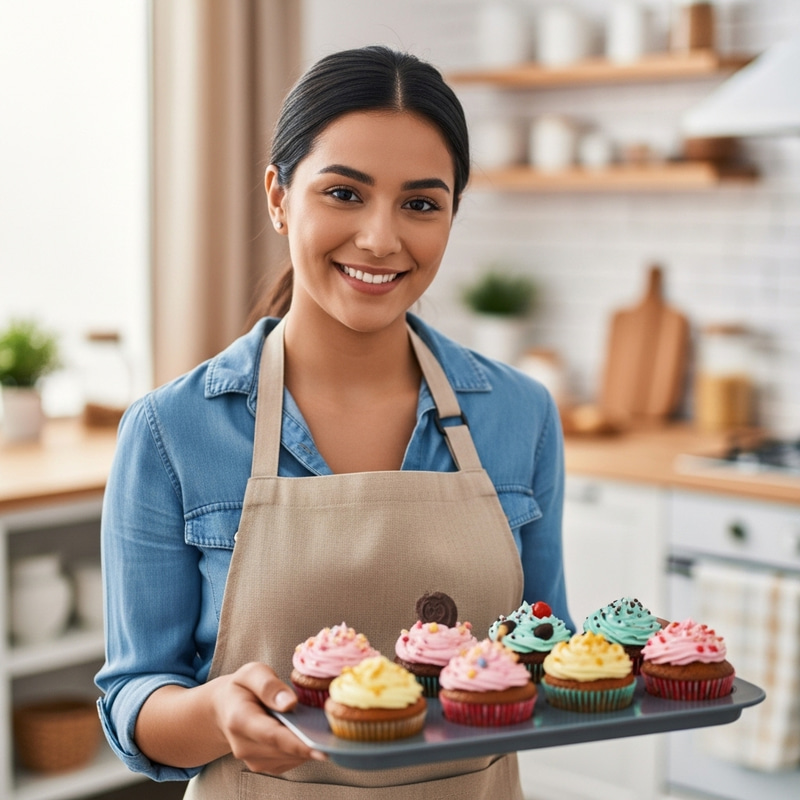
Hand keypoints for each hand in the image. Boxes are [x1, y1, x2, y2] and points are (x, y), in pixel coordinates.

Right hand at [213, 662, 327, 774]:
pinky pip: (291, 761)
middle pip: (285, 749)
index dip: (298, 744)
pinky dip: (304, 749)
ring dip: (309, 745)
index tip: (322, 748)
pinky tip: (310, 733)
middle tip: (336, 731)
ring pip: (291, 758)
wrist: (225, 709)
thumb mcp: (252, 673)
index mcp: (240, 720)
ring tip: (323, 727)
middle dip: (311, 741)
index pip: (272, 736)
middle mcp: (244, 746)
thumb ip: (269, 685)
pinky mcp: (265, 765)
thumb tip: (290, 703)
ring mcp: (254, 760)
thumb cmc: (242, 687)